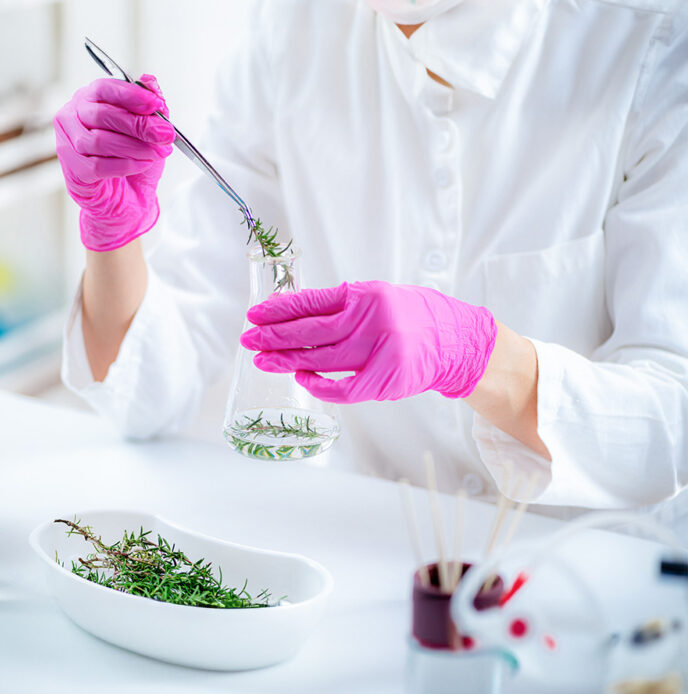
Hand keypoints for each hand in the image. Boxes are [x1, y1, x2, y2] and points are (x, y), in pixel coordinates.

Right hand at [54, 75, 174, 251]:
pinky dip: (125, 165)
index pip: (105, 88)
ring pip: (100, 141)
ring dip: (135, 147)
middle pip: (103, 114)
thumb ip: (150, 107)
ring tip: (158, 152)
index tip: (156, 104)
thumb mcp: (149, 131)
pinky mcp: (73, 170)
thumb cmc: (134, 158)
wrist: (128, 198)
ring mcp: (68, 143)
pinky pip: (99, 165)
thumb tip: (152, 83)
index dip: (131, 95)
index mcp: (89, 98)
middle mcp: (72, 116)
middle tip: (165, 133)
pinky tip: (142, 164)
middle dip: (139, 124)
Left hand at [240, 280, 496, 402]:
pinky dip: (319, 385)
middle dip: (273, 337)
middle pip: (310, 333)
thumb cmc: (411, 317)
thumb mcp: (377, 297)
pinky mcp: (386, 379)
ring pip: (321, 359)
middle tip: (248, 340)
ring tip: (263, 361)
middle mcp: (370, 320)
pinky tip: (301, 379)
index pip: (311, 302)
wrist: (455, 340)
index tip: (254, 314)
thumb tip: (293, 314)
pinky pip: (342, 388)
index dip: (278, 310)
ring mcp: (379, 351)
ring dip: (287, 361)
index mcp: (365, 295)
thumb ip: (342, 305)